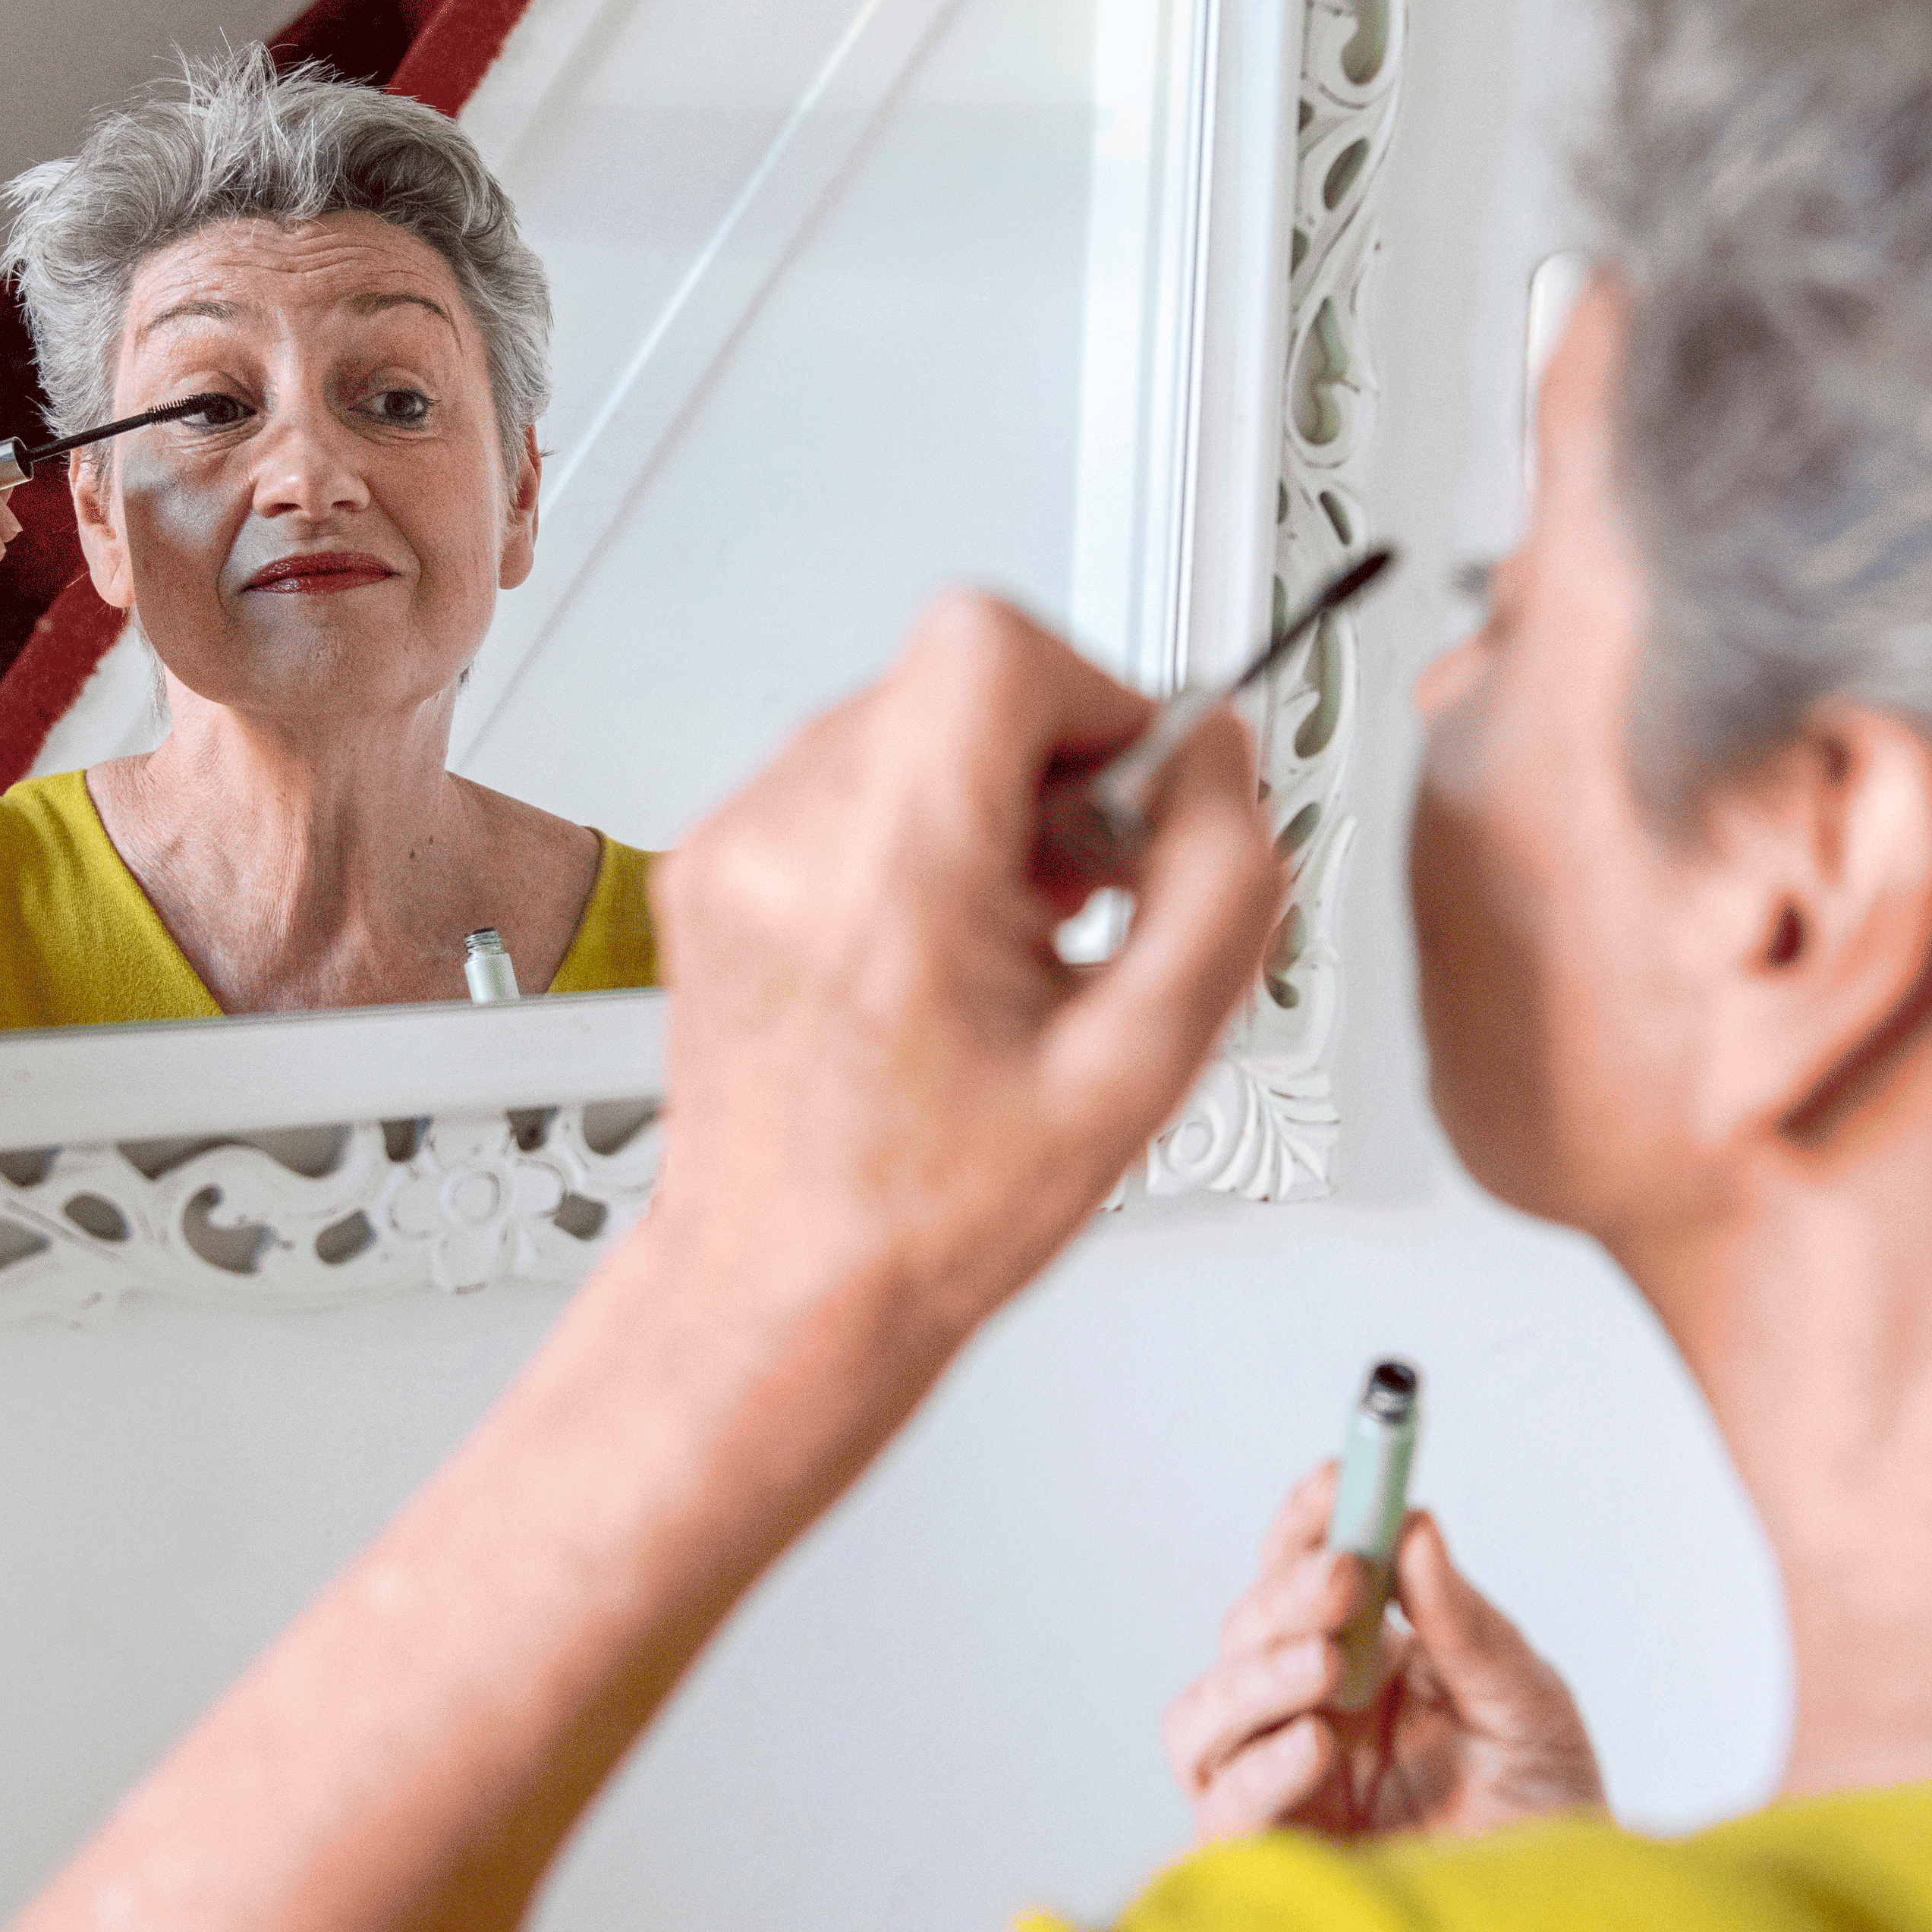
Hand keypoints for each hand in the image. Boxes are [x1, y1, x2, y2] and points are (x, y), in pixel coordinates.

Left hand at [648, 591, 1283, 1342]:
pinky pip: (835, 780)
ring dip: (979, 795)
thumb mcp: (1139, 1066)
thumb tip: (1223, 764)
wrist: (784, 1287)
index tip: (1127, 790)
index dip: (1093, 696)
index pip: (989, 643)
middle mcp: (786, 838)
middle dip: (1046, 762)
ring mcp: (732, 848)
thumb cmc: (929, 1212)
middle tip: (1082, 888)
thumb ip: (1218, 887)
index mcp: (888, 872)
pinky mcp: (708, 870)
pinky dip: (907, 830)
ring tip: (1010, 931)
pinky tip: (936, 942)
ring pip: (895, 720)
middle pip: (949, 677)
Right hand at [1165, 1463, 1605, 1843]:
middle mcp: (1303, 1715)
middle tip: (1344, 1576)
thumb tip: (1416, 1527)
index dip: (1309, 1520)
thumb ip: (1467, 1626)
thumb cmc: (1546, 1816)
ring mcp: (1279, 1787)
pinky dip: (1257, 1771)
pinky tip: (1312, 1746)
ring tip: (1324, 1665)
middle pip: (1241, 1634)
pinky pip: (1222, 1808)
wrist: (1565, 1924)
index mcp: (1359, 1663)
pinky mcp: (1275, 1858)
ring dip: (1253, 1677)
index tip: (1341, 1474)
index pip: (1302, 1573)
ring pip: (1201, 1717)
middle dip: (1285, 1595)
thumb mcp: (1527, 1706)